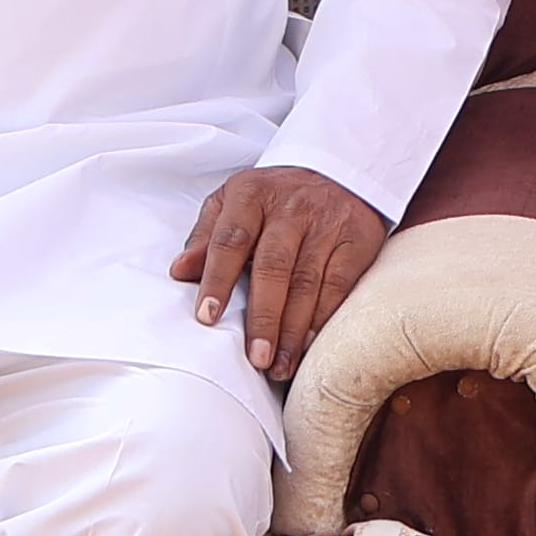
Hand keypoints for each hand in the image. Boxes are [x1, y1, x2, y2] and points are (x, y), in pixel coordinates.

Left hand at [172, 167, 391, 378]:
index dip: (217, 280)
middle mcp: (290, 208)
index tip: (207, 317)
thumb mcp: (234, 201)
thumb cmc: (275, 196)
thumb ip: (206, 236)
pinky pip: (340, 283)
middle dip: (263, 317)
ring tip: (280, 366)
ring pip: (308, 282)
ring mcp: (326, 223)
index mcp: (251, 195)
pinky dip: (324, 317)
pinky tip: (310, 345)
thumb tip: (179, 271)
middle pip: (273, 267)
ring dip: (293, 330)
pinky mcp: (356, 239)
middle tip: (255, 358)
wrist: (340, 170)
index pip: (230, 241)